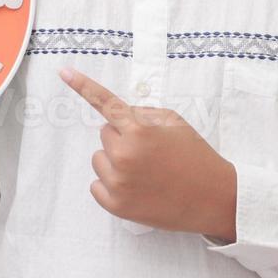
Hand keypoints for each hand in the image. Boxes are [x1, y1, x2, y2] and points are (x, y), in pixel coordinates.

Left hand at [60, 66, 237, 240]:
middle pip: (104, 134)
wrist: (214, 198)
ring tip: (145, 172)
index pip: (105, 103)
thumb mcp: (174, 123)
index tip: (63, 71)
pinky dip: (111, 185)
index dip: (82, 85)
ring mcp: (118, 183)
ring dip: (115, 161)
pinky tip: (136, 188)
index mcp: (139, 131)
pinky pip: (96, 186)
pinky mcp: (116, 206)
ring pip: (98, 159)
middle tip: (149, 151)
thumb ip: (142, 114)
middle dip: (122, 137)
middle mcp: (124, 155)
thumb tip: (119, 115)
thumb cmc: (196, 156)